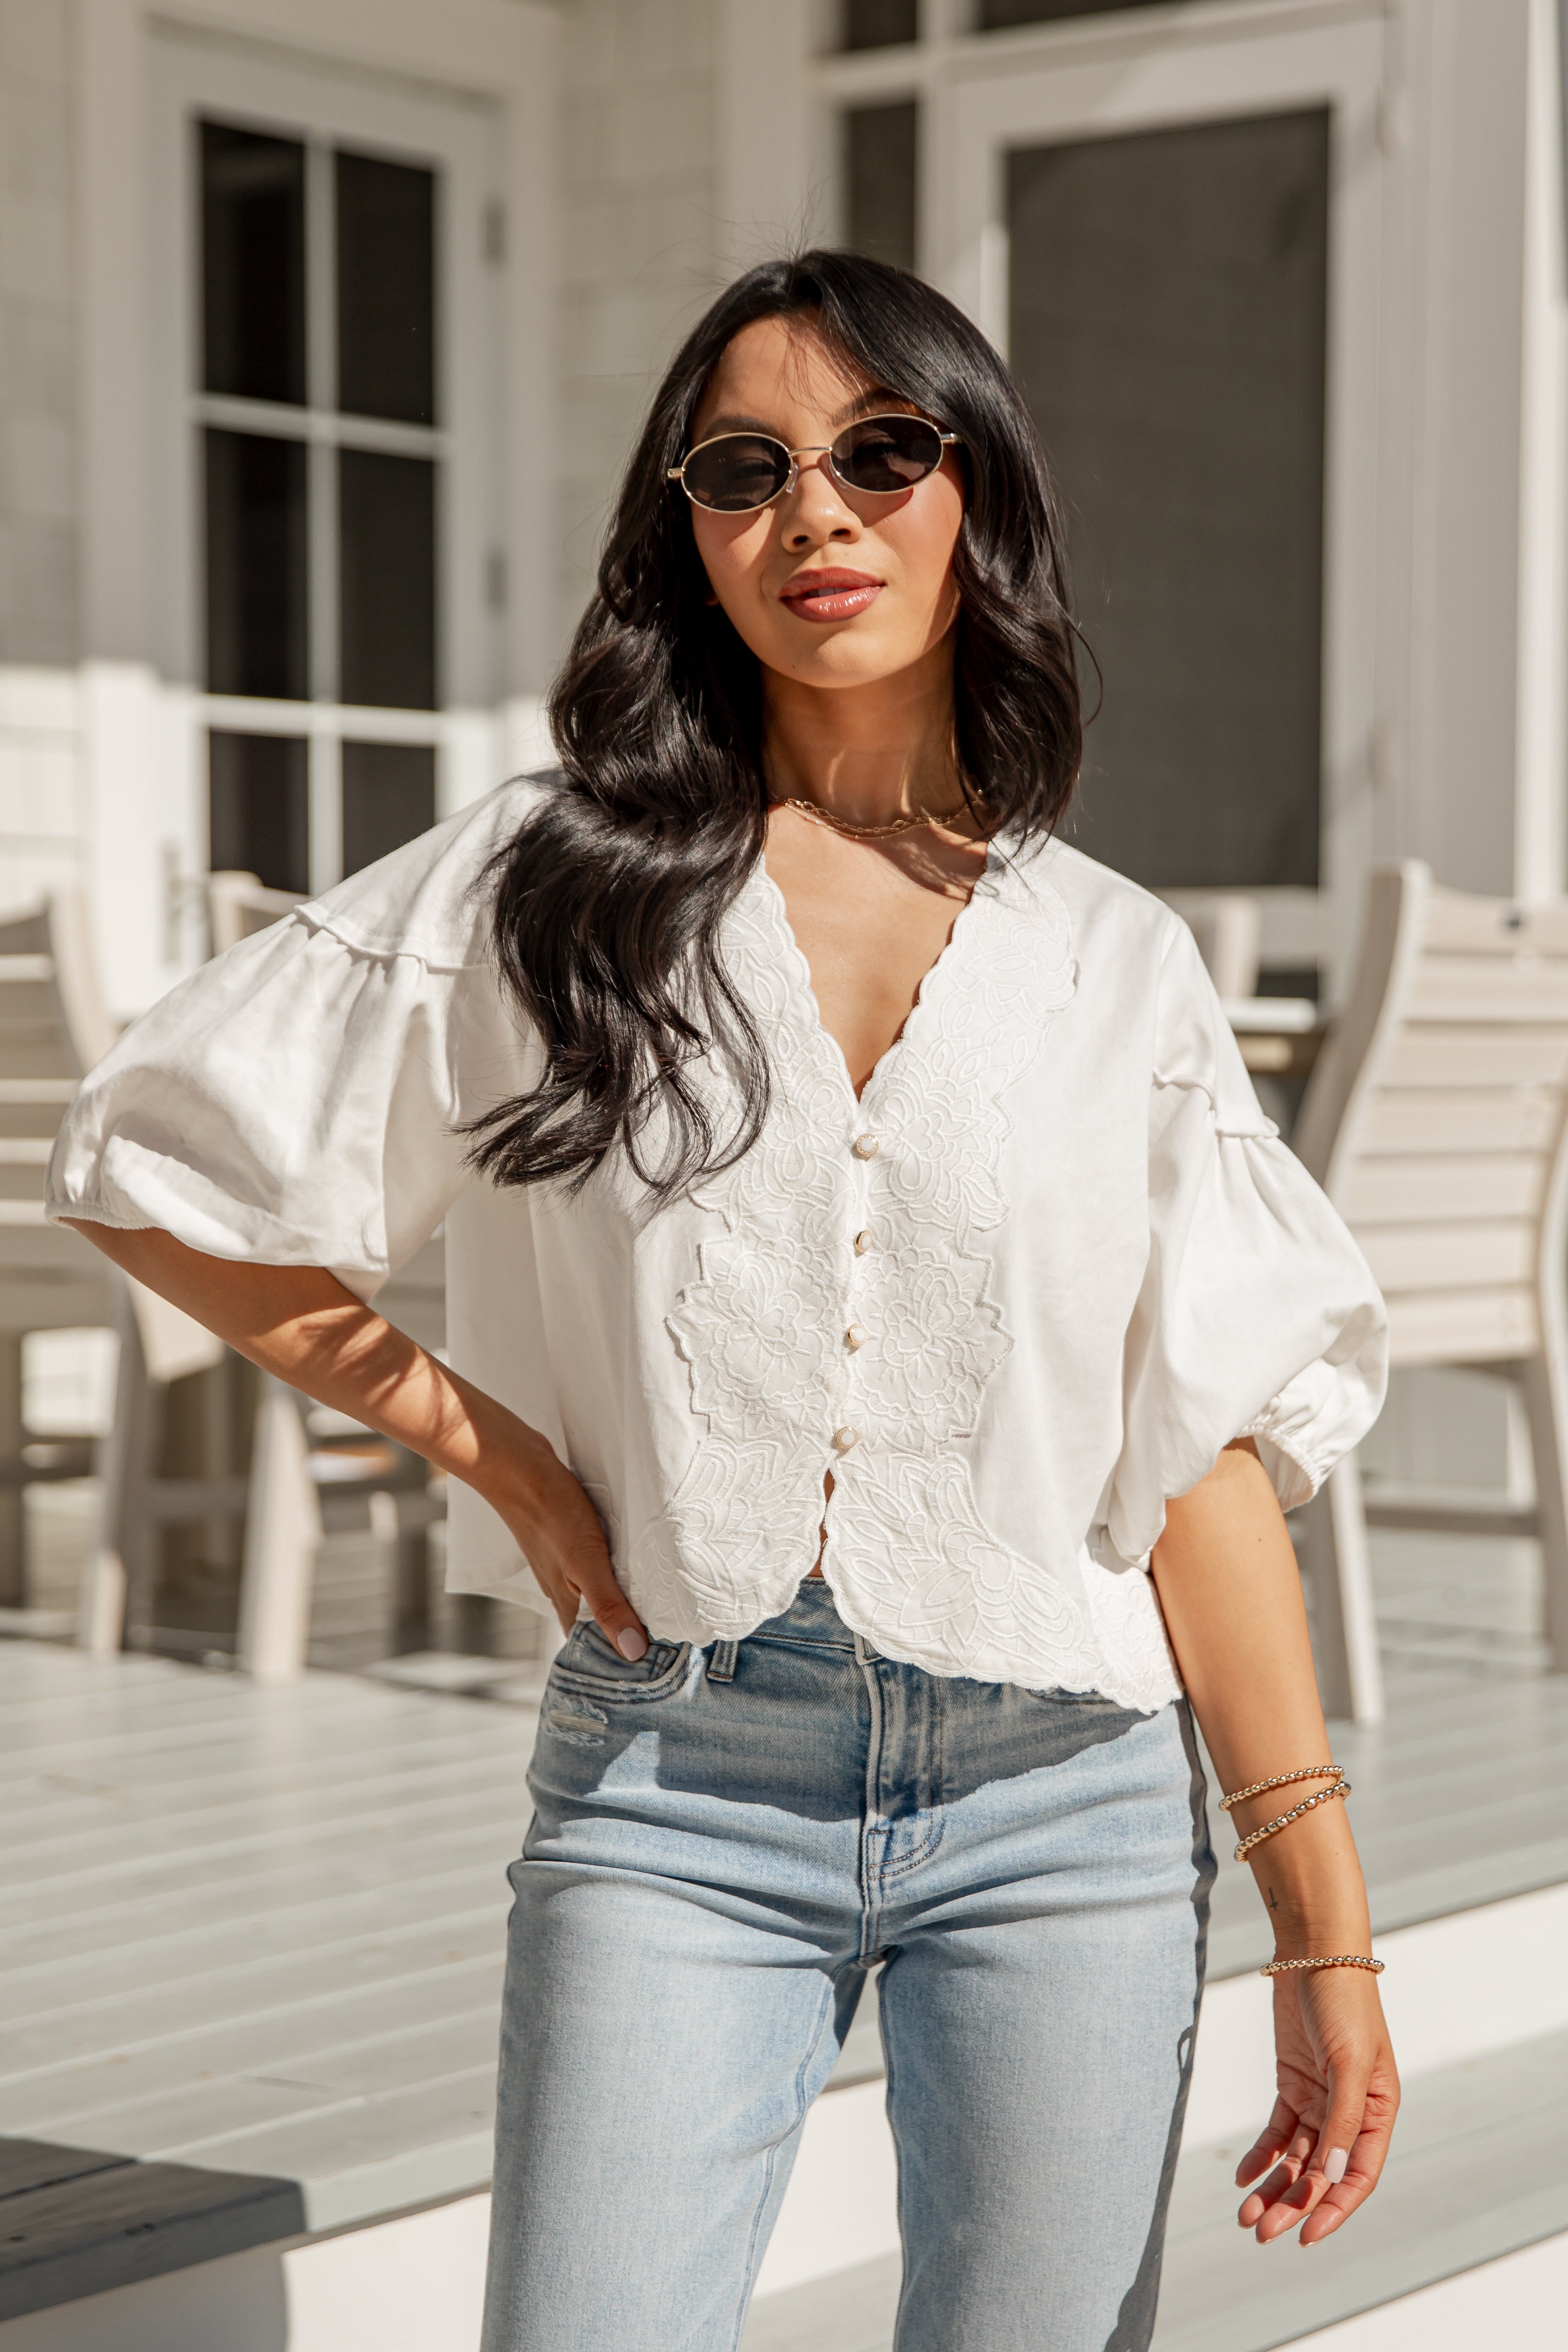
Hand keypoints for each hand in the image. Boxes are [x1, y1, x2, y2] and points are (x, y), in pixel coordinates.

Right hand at [494, 1439, 648, 1658]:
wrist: (518, 1464)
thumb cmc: (550, 1512)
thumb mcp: (585, 1561)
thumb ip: (607, 1604)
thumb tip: (633, 1651)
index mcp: (565, 1602)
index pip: (590, 1648)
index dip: (617, 1661)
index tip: (654, 1669)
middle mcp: (563, 1589)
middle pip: (595, 1624)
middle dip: (625, 1634)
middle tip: (667, 1643)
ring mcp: (564, 1564)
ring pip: (596, 1595)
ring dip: (622, 1602)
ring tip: (660, 1607)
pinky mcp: (568, 1539)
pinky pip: (596, 1567)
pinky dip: (615, 1573)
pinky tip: (633, 1565)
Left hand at [1235, 1968, 1398, 2244]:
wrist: (1315, 1954)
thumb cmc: (1344, 2003)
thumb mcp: (1350, 2062)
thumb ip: (1343, 2121)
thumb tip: (1330, 2178)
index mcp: (1378, 2112)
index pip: (1357, 2176)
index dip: (1334, 2209)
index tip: (1306, 2236)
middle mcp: (1351, 2113)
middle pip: (1322, 2174)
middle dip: (1293, 2205)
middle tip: (1261, 2232)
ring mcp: (1320, 2100)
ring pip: (1297, 2159)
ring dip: (1274, 2187)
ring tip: (1246, 2214)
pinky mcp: (1293, 2084)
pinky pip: (1279, 2132)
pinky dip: (1262, 2155)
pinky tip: (1243, 2176)